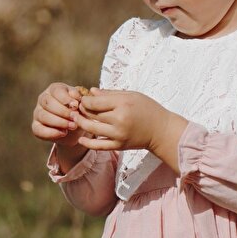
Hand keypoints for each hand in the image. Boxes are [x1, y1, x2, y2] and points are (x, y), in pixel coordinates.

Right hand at [31, 82, 84, 146]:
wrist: (75, 127)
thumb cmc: (79, 110)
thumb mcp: (82, 103)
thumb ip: (79, 98)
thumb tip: (75, 96)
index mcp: (54, 89)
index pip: (56, 91)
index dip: (66, 98)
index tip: (76, 106)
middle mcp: (43, 99)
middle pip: (48, 102)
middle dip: (63, 111)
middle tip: (75, 117)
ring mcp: (38, 112)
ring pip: (43, 116)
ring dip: (59, 122)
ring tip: (73, 126)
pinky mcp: (36, 126)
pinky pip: (38, 130)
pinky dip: (51, 132)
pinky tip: (63, 133)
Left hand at [71, 88, 185, 156]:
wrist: (161, 131)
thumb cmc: (148, 109)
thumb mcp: (132, 95)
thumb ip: (110, 94)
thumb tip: (91, 91)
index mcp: (123, 104)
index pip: (95, 102)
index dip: (85, 100)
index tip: (82, 99)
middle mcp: (120, 119)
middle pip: (92, 115)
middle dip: (81, 110)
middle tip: (76, 107)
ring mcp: (119, 134)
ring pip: (92, 129)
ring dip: (81, 123)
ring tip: (75, 119)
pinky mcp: (119, 145)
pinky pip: (99, 145)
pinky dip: (88, 143)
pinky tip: (81, 138)